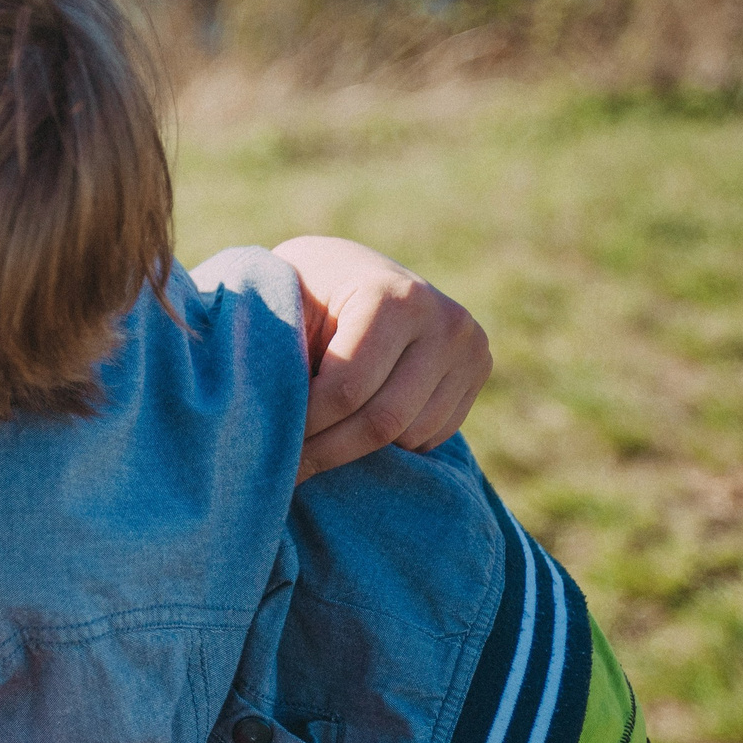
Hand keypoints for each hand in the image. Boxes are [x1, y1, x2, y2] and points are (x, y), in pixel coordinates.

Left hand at [273, 236, 490, 481]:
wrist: (349, 270)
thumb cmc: (302, 292)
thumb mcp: (285, 309)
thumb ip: (281, 359)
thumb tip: (263, 431)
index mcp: (394, 297)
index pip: (347, 389)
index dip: (304, 427)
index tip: (263, 449)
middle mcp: (445, 320)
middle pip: (384, 421)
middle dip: (327, 451)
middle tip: (285, 472)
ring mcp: (470, 346)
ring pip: (410, 435)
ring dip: (357, 450)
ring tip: (315, 442)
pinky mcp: (479, 369)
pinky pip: (433, 435)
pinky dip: (391, 444)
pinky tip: (356, 423)